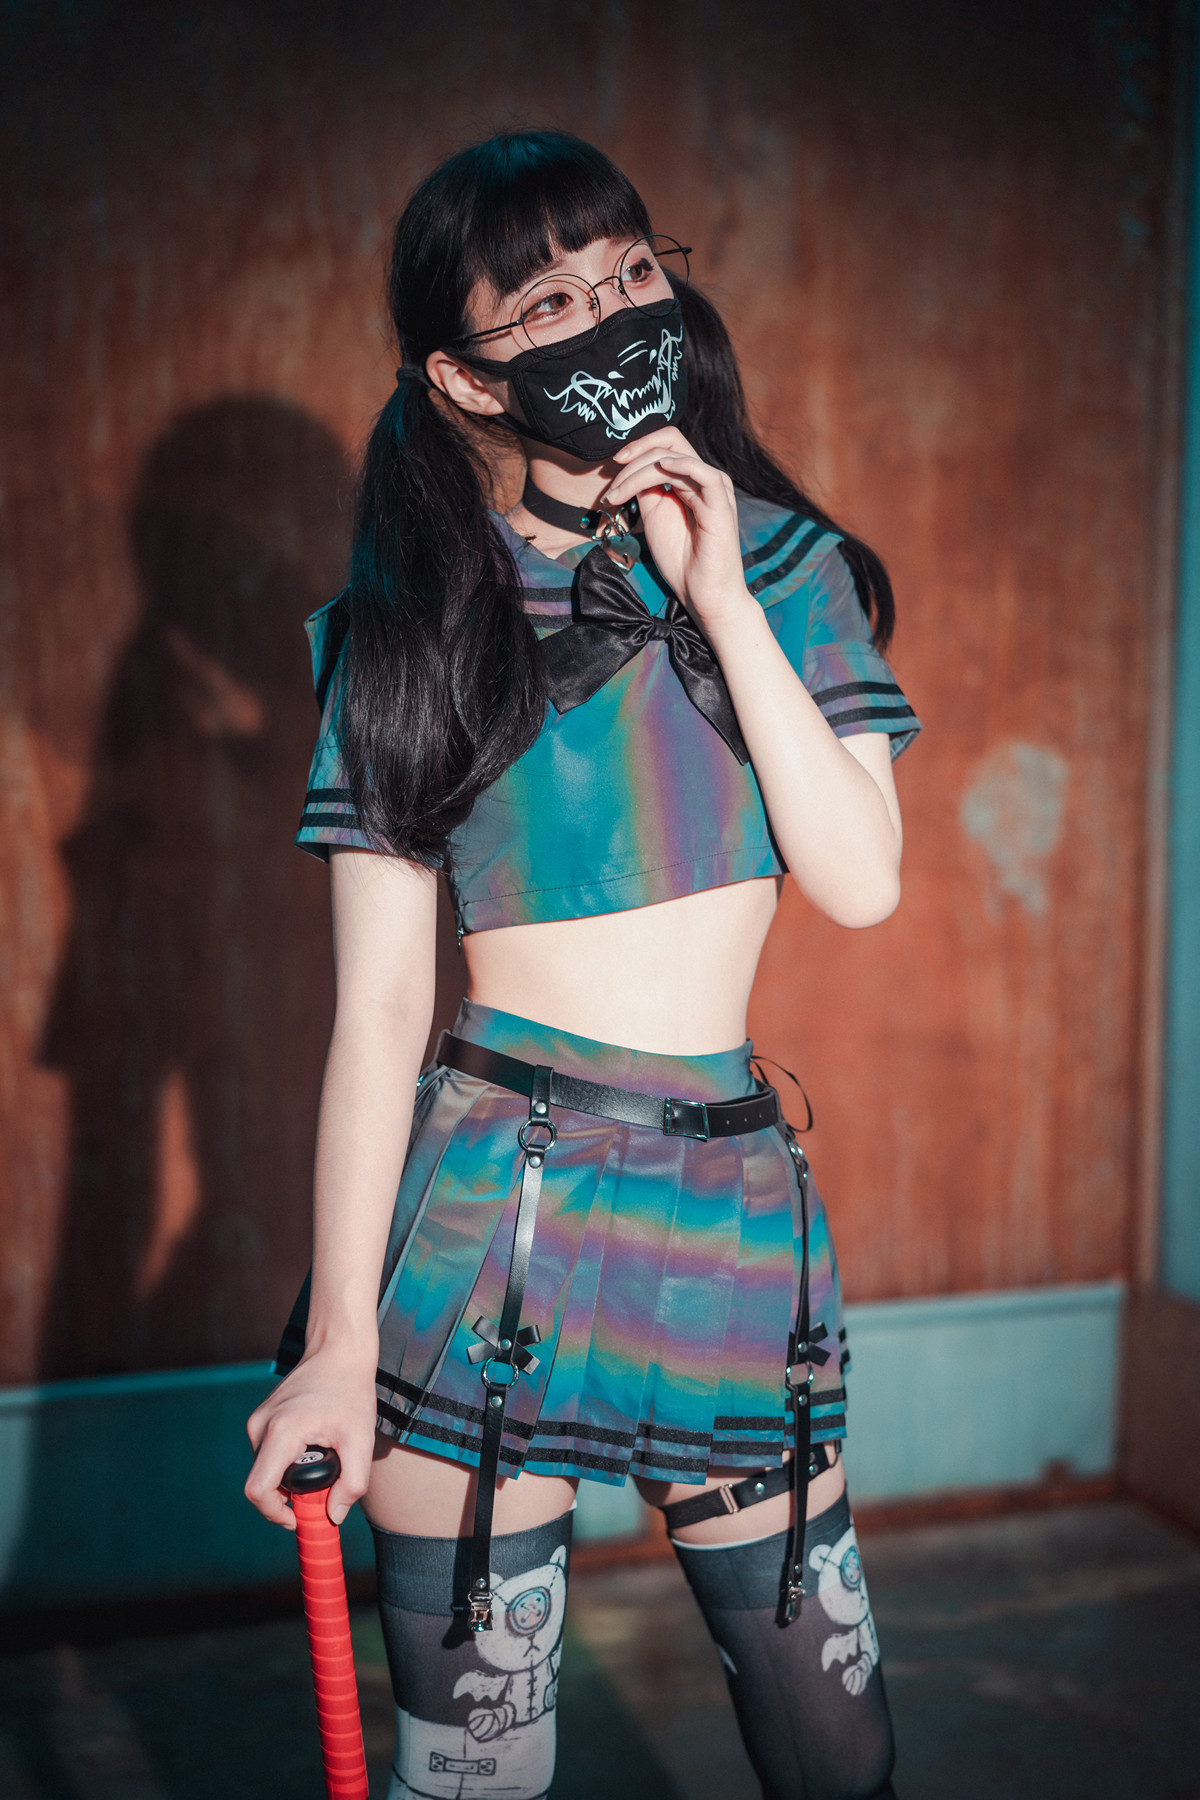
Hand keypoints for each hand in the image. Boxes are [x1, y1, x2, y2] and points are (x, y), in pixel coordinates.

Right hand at [244, 1339, 378, 1528]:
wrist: (338, 1350)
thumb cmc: (351, 1391)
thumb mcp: (361, 1440)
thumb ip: (353, 1483)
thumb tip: (334, 1516)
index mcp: (281, 1432)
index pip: (258, 1490)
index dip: (274, 1514)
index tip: (297, 1519)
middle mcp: (260, 1426)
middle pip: (263, 1482)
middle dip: (289, 1495)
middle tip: (323, 1487)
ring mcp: (258, 1419)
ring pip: (266, 1468)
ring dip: (290, 1476)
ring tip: (324, 1457)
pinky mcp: (262, 1416)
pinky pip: (269, 1452)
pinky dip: (288, 1460)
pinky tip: (314, 1444)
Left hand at [603, 427, 754, 629]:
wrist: (703, 594)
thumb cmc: (682, 561)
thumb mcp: (654, 516)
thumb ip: (646, 489)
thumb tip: (628, 468)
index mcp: (691, 479)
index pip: (665, 444)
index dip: (638, 446)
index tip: (612, 465)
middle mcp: (705, 478)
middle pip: (671, 440)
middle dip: (636, 452)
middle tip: (612, 478)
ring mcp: (715, 490)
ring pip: (676, 458)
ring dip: (640, 471)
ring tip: (618, 495)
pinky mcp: (722, 506)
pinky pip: (704, 474)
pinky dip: (680, 467)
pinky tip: (658, 473)